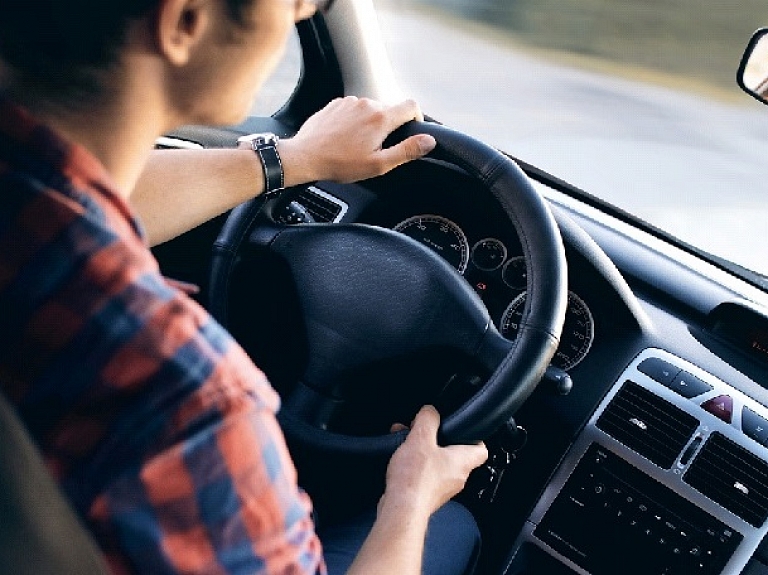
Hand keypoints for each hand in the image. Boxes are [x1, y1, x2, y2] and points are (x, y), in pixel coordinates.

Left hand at [279, 97, 436, 184]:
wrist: (305, 156)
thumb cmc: (340, 163)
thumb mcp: (378, 164)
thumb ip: (406, 151)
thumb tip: (429, 141)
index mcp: (381, 118)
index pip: (412, 106)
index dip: (416, 118)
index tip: (411, 131)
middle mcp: (367, 103)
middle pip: (390, 110)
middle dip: (389, 127)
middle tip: (376, 149)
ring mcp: (350, 101)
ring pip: (371, 109)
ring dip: (370, 124)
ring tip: (357, 145)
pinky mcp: (336, 104)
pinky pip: (353, 109)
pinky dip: (354, 121)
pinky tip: (344, 138)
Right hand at [379, 406, 487, 521]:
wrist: (401, 510)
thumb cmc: (415, 480)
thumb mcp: (420, 438)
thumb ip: (428, 419)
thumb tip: (430, 411)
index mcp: (462, 462)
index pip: (481, 449)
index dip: (474, 436)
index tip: (463, 428)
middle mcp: (456, 477)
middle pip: (454, 454)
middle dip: (437, 440)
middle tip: (424, 431)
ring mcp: (442, 488)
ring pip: (437, 463)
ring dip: (422, 451)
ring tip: (406, 442)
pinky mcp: (427, 496)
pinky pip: (424, 475)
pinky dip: (414, 465)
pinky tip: (400, 459)